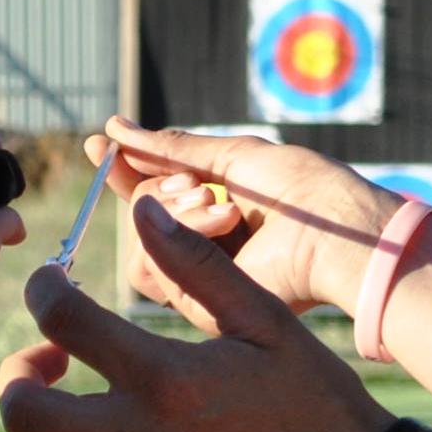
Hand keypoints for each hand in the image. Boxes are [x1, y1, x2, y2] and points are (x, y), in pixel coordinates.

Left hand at [0, 196, 391, 431]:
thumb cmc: (312, 397)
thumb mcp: (265, 320)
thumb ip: (196, 264)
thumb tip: (142, 210)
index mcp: (166, 378)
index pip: (61, 320)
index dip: (41, 289)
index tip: (50, 284)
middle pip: (22, 409)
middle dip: (21, 370)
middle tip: (52, 354)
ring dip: (49, 419)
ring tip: (83, 395)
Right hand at [87, 117, 403, 317]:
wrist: (334, 230)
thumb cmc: (300, 188)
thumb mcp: (232, 156)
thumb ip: (171, 148)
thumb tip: (114, 127)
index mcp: (211, 206)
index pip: (150, 190)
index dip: (122, 168)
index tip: (97, 144)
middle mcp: (200, 242)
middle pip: (139, 213)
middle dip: (157, 189)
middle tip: (199, 185)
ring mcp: (198, 274)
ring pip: (140, 240)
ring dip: (171, 211)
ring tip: (221, 205)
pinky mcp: (199, 304)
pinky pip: (150, 270)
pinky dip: (182, 235)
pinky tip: (224, 222)